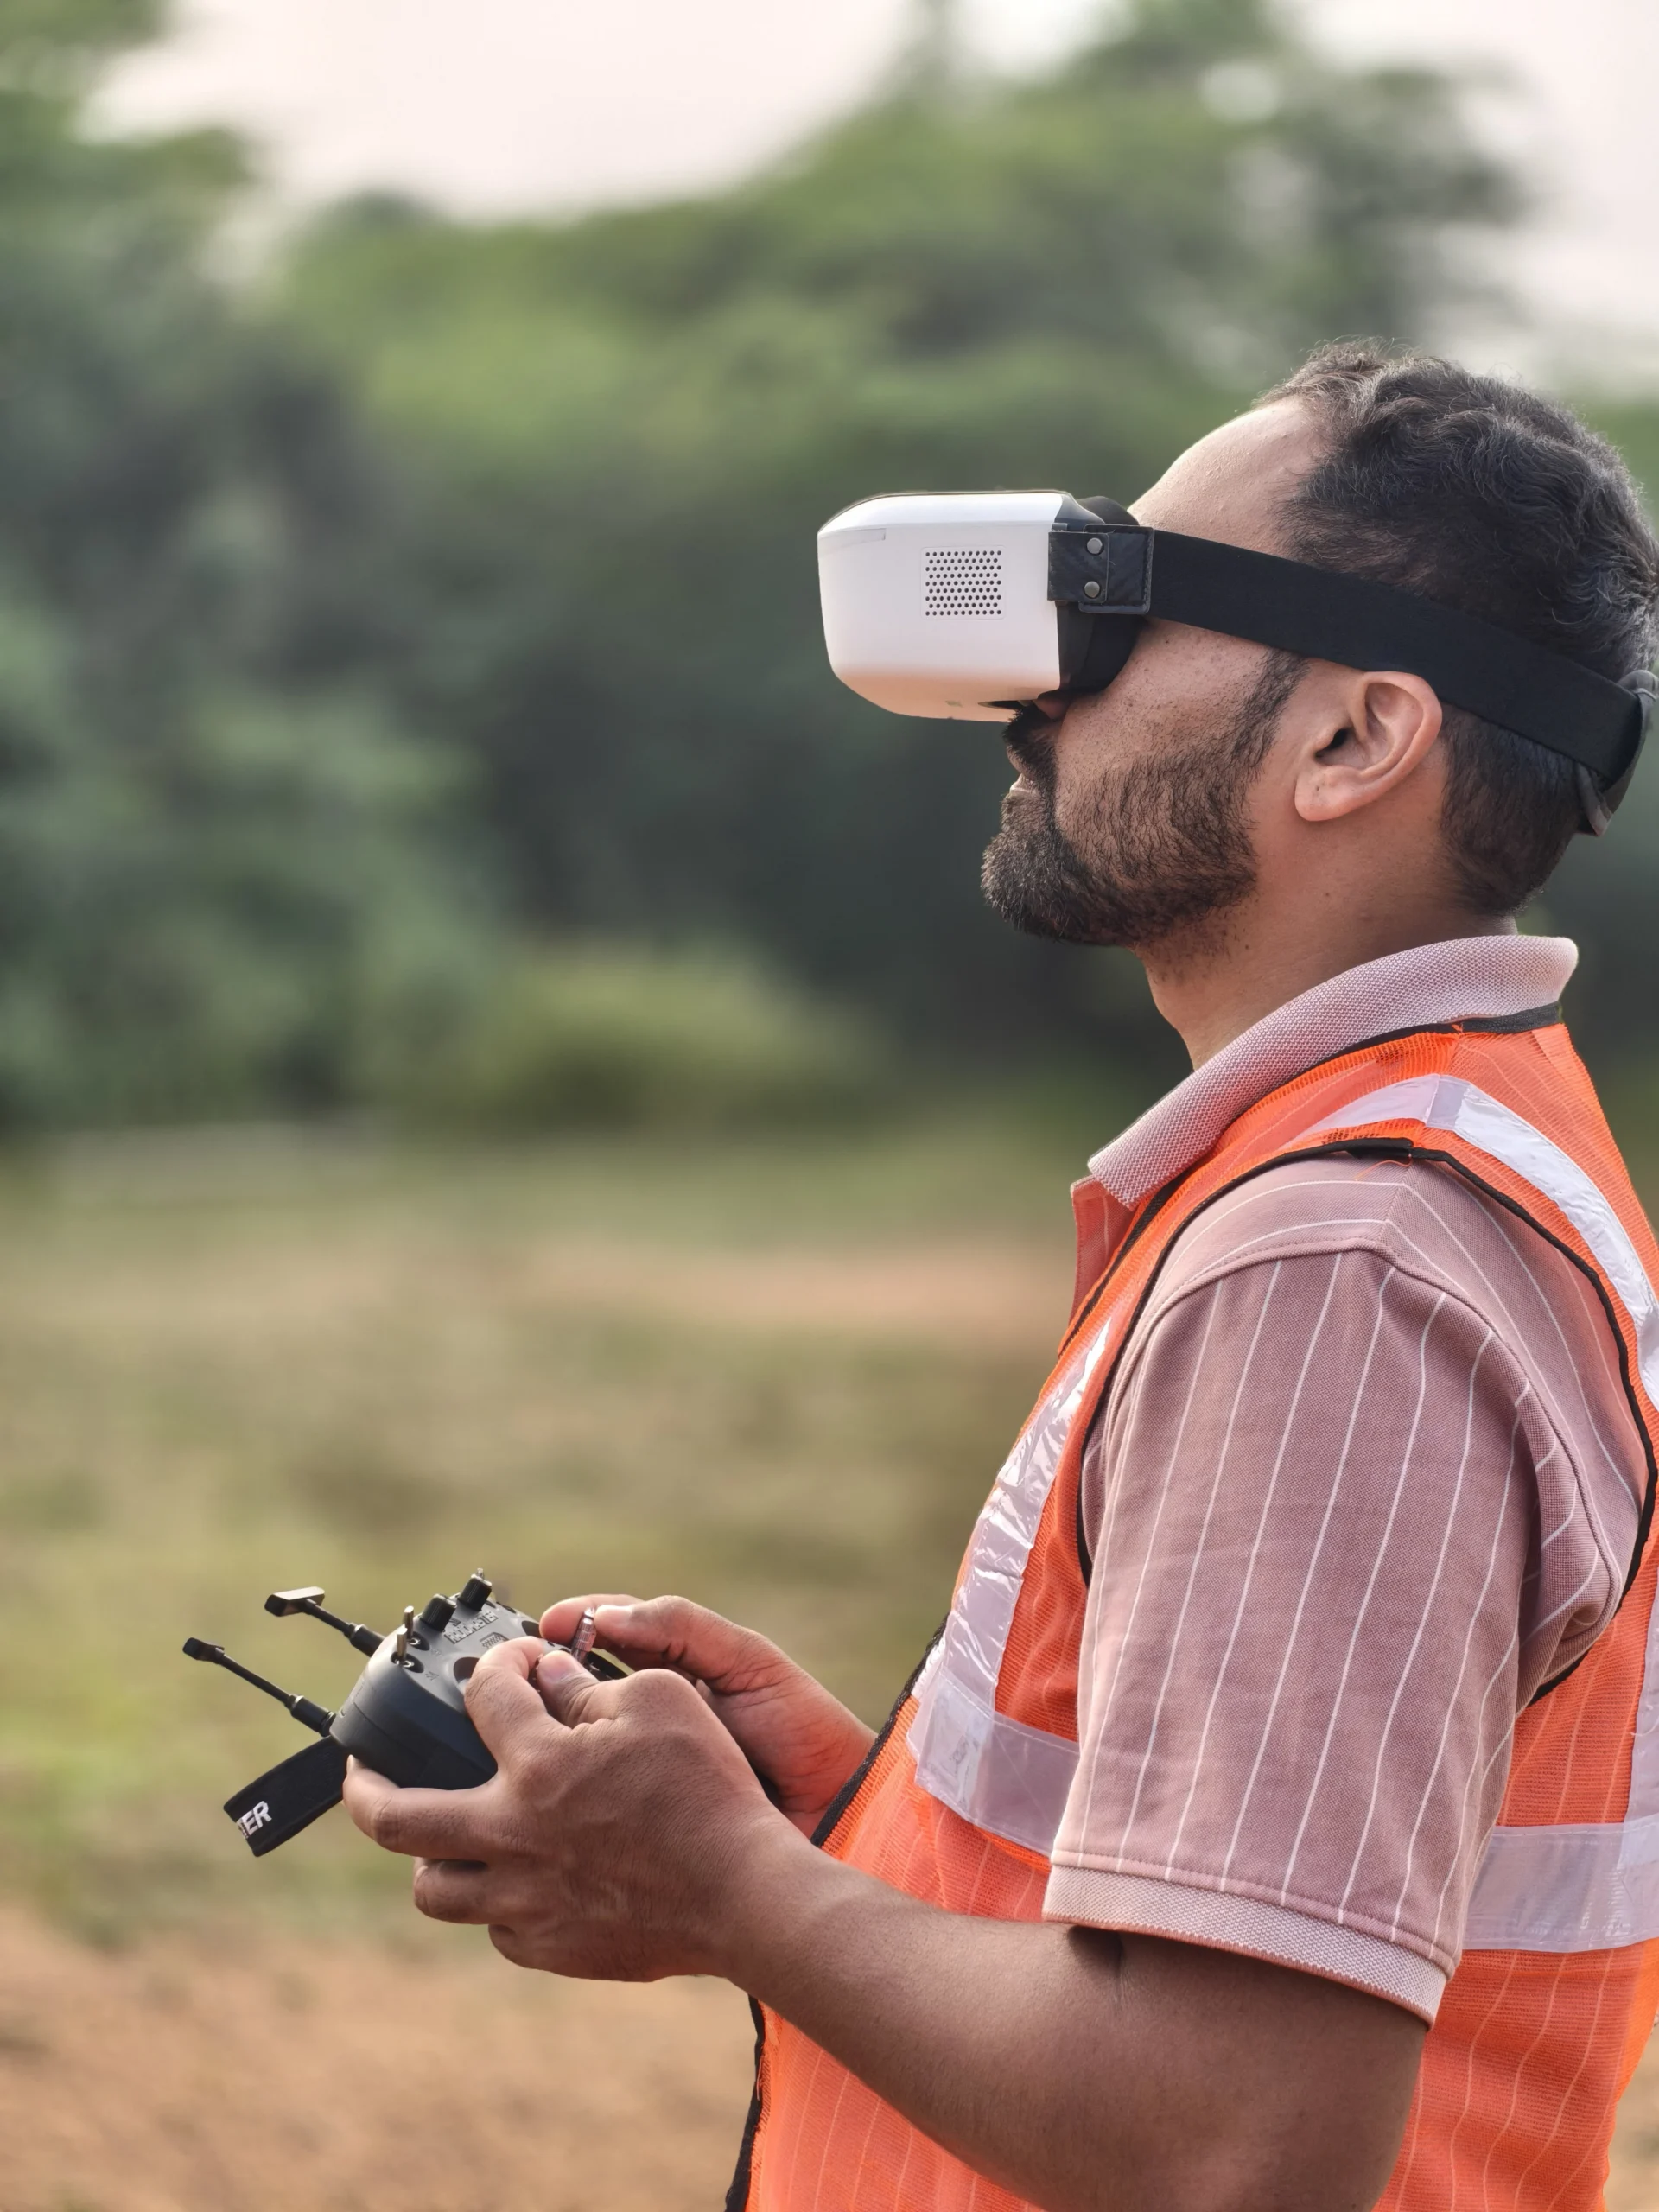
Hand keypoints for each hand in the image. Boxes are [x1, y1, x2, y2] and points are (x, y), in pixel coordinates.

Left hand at [342, 1637, 807, 1979]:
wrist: (745, 1896)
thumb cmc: (707, 1790)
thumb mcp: (661, 1701)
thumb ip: (591, 1684)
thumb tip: (547, 1676)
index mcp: (537, 1766)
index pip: (482, 1695)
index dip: (495, 1666)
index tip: (513, 1664)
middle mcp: (512, 1836)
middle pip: (396, 1818)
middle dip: (365, 1787)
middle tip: (361, 1771)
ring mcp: (525, 1900)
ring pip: (434, 1888)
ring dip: (426, 1854)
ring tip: (437, 1833)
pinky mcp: (550, 1947)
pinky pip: (494, 1925)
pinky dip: (493, 1896)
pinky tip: (515, 1875)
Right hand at [540, 1594, 873, 1833]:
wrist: (839, 1809)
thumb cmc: (803, 1729)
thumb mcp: (748, 1662)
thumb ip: (683, 1629)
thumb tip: (607, 1616)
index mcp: (674, 1670)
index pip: (605, 1634)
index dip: (572, 1625)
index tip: (545, 1625)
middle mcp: (649, 1717)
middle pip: (577, 1689)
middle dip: (541, 1678)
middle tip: (509, 1672)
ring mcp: (641, 1768)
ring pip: (576, 1744)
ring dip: (543, 1735)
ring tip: (514, 1726)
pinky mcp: (638, 1816)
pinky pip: (592, 1798)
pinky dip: (565, 1790)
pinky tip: (544, 1787)